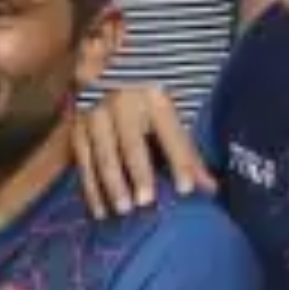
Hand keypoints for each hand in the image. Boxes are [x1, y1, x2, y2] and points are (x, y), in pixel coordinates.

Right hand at [75, 85, 214, 217]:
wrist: (107, 78)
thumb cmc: (147, 107)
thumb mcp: (170, 122)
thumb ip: (187, 155)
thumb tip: (211, 189)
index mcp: (154, 98)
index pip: (170, 134)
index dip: (179, 161)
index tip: (186, 190)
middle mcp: (123, 103)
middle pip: (132, 143)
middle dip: (139, 173)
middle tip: (145, 202)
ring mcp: (96, 114)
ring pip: (104, 154)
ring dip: (112, 184)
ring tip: (123, 210)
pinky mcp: (77, 128)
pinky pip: (83, 162)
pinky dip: (91, 189)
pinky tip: (101, 211)